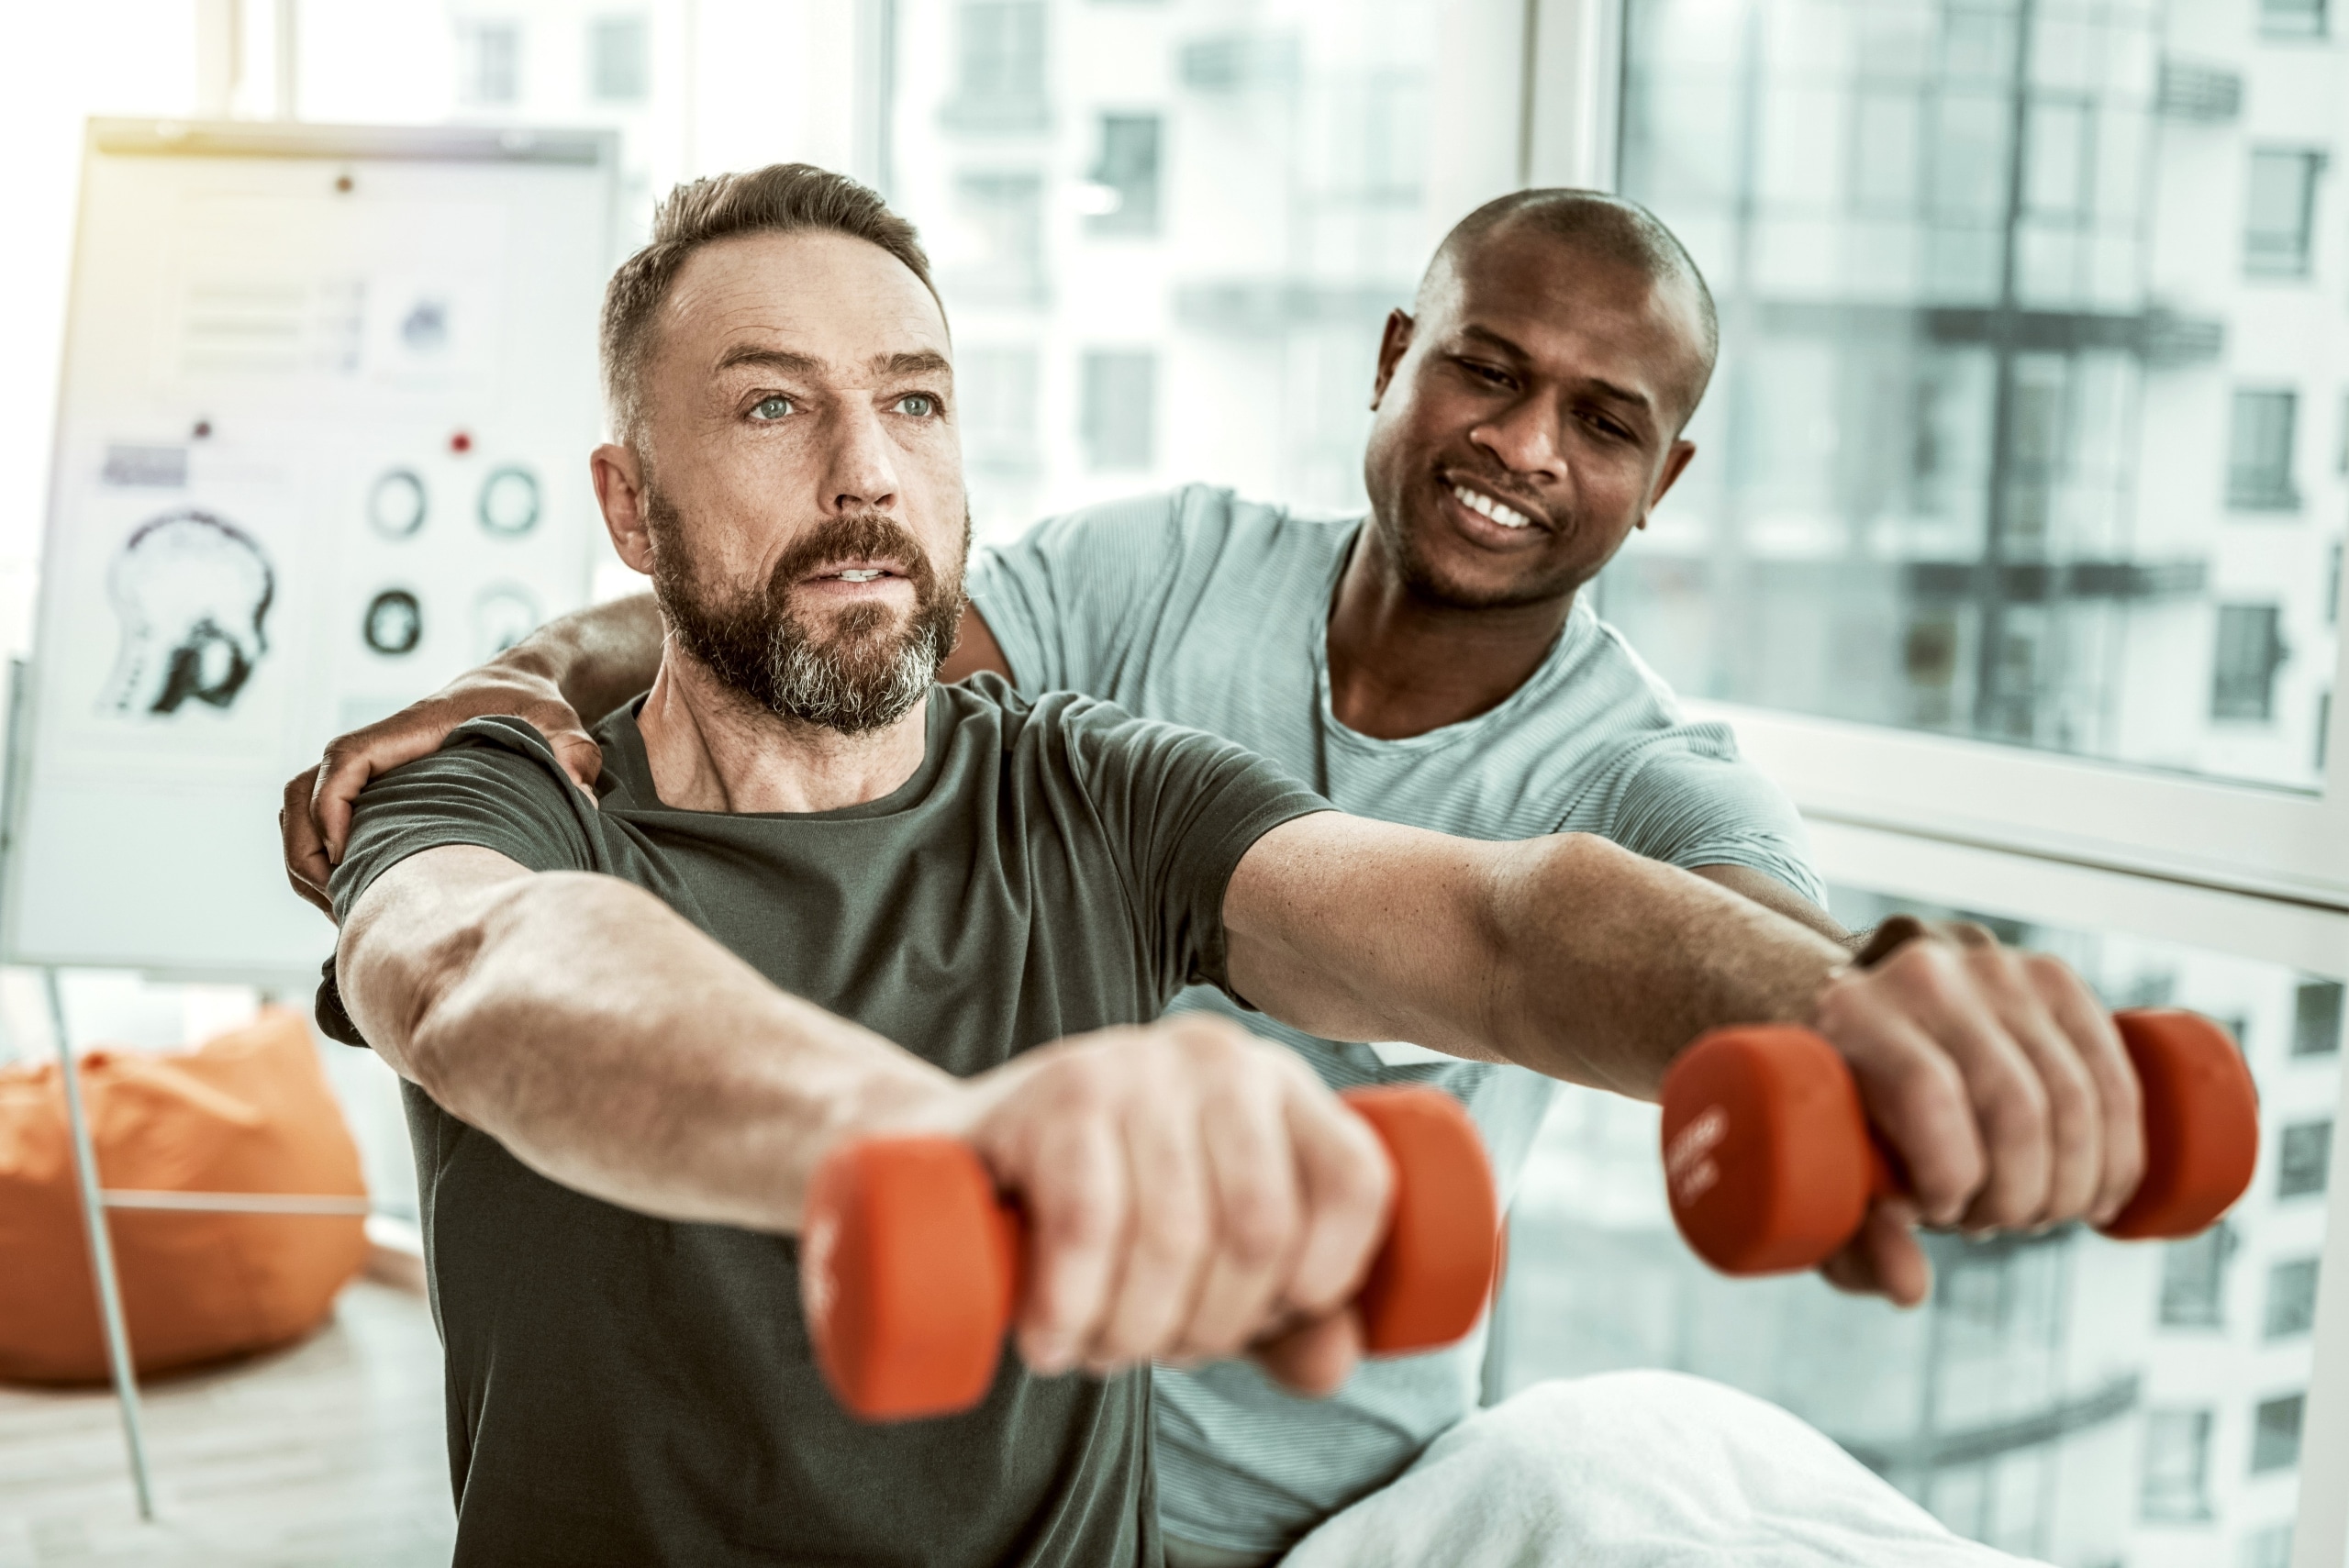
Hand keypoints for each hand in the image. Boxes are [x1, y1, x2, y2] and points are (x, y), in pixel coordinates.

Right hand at [279, 656, 601, 917]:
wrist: (519, 688)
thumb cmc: (533, 705)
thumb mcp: (560, 721)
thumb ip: (573, 748)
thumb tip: (582, 790)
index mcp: (409, 730)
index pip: (344, 759)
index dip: (331, 807)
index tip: (344, 857)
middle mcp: (378, 749)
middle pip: (301, 792)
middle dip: (305, 850)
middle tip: (338, 903)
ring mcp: (371, 771)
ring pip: (301, 812)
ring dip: (306, 862)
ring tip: (341, 911)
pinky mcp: (375, 790)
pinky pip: (322, 823)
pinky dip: (322, 861)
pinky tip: (356, 898)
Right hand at [928, 1014, 1394, 1394]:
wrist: (955, 1163)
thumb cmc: (1110, 1211)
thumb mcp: (1211, 1258)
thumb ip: (1289, 1316)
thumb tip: (1336, 1364)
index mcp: (1280, 1087)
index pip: (1356, 1181)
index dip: (1324, 1282)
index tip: (1260, 1326)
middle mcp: (1219, 1059)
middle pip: (1260, 1229)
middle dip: (1208, 1330)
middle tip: (1151, 1351)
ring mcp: (1134, 1068)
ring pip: (1173, 1234)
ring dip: (1132, 1333)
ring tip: (1095, 1352)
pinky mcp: (1052, 1096)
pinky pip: (1088, 1221)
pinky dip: (1074, 1305)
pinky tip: (1052, 1343)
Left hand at [1807, 917, 2143, 1307]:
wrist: (1861, 1017)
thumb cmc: (1837, 1115)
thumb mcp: (1828, 1175)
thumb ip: (1856, 1238)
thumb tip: (1910, 1290)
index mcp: (1853, 1009)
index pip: (1929, 1091)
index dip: (1953, 1173)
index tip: (1942, 1212)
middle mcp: (1926, 973)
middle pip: (2014, 1103)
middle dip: (2020, 1195)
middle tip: (1991, 1224)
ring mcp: (1999, 969)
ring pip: (2075, 1096)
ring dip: (2072, 1184)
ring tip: (2034, 1215)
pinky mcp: (2056, 980)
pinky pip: (2115, 1074)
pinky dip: (2122, 1152)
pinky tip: (2101, 1199)